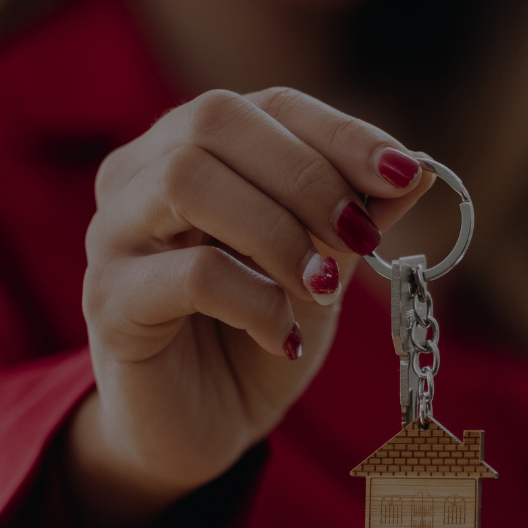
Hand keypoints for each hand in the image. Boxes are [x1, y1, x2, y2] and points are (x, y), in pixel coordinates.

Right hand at [72, 88, 434, 527]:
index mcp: (196, 147)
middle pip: (215, 121)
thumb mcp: (324, 264)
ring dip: (278, 233)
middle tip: (359, 238)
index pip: (269, 105)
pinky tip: (281, 336)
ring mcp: (112, 232)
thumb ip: (357, 214)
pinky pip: (191, 275)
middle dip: (308, 177)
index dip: (342, 132)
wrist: (204, 423)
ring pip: (187, 181)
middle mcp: (140, 173)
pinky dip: (257, 302)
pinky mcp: (108, 300)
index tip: (404, 172)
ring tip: (322, 287)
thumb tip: (418, 167)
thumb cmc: (263, 327)